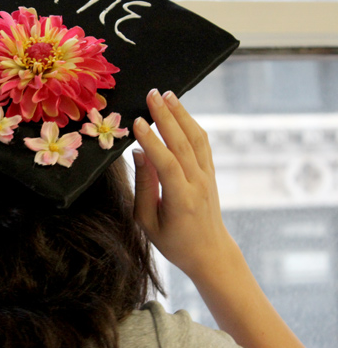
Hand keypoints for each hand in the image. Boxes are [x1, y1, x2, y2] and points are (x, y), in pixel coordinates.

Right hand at [132, 89, 231, 278]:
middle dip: (166, 116)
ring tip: (168, 95)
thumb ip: (144, 187)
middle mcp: (198, 184)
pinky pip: (202, 144)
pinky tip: (181, 112)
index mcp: (181, 200)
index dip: (152, 141)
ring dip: (182, 114)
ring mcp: (207, 176)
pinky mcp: (210, 173)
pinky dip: (191, 124)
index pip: (167, 164)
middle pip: (183, 143)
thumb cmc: (174, 242)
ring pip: (196, 138)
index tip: (137, 122)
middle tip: (152, 94)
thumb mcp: (148, 222)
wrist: (210, 252)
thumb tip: (139, 154)